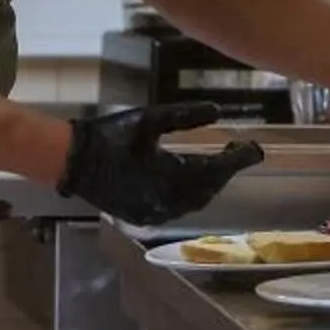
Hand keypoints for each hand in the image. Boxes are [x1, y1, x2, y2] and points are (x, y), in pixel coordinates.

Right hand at [60, 101, 265, 227]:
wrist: (73, 161)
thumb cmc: (111, 135)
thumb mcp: (150, 119)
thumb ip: (186, 116)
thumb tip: (218, 111)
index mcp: (171, 177)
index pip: (217, 170)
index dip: (239, 159)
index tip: (255, 148)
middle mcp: (167, 201)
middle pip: (209, 190)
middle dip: (225, 171)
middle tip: (237, 152)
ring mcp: (155, 213)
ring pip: (195, 202)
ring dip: (209, 185)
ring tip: (218, 164)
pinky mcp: (143, 217)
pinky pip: (177, 209)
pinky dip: (190, 195)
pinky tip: (192, 182)